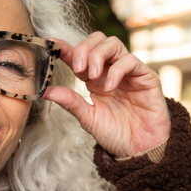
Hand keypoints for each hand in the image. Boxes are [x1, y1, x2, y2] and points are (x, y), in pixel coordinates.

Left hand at [42, 32, 170, 158]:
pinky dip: (117, 70)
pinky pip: (130, 61)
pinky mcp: (145, 77)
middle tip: (77, 67)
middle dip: (83, 48)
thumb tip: (45, 90)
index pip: (79, 55)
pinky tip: (109, 87)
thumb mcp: (88, 118)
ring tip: (92, 77)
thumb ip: (69, 102)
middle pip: (97, 40)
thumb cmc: (116, 135)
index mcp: (94, 79)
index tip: (51, 45)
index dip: (65, 47)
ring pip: (113, 44)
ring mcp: (128, 72)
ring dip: (98, 56)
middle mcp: (110, 71)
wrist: (140, 150)